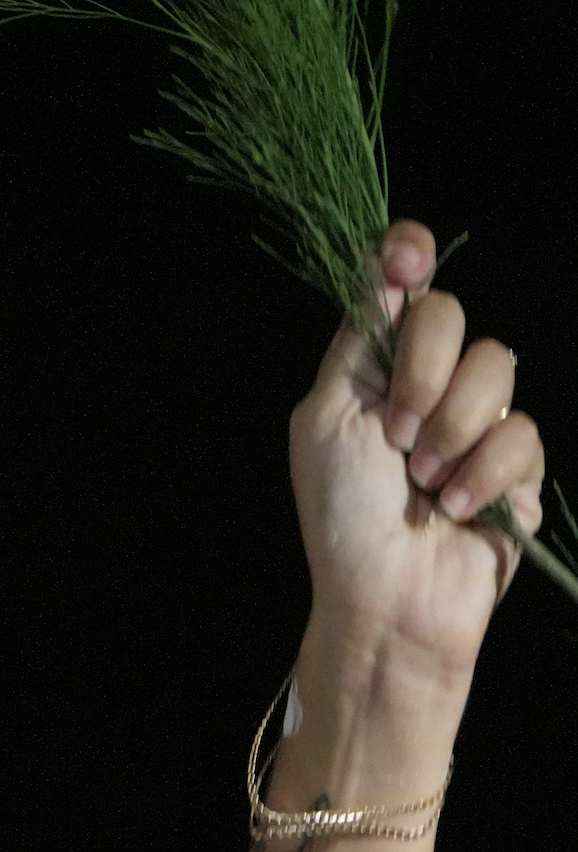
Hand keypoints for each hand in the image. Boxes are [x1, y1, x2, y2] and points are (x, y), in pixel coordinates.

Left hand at [288, 220, 546, 680]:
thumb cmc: (343, 514)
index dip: (408, 256)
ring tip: (423, 481)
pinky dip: (483, 470)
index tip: (409, 261)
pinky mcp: (519, 464)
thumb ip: (359, 341)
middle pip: (451, 316)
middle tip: (395, 433)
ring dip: (451, 429)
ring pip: (497, 367)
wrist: (387, 595)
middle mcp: (426, 384)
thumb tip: (386, 268)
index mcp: (371, 367)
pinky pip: (522, 432)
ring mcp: (477, 421)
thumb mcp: (328, 417)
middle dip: (422, 372)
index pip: (400, 287)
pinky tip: (456, 504)